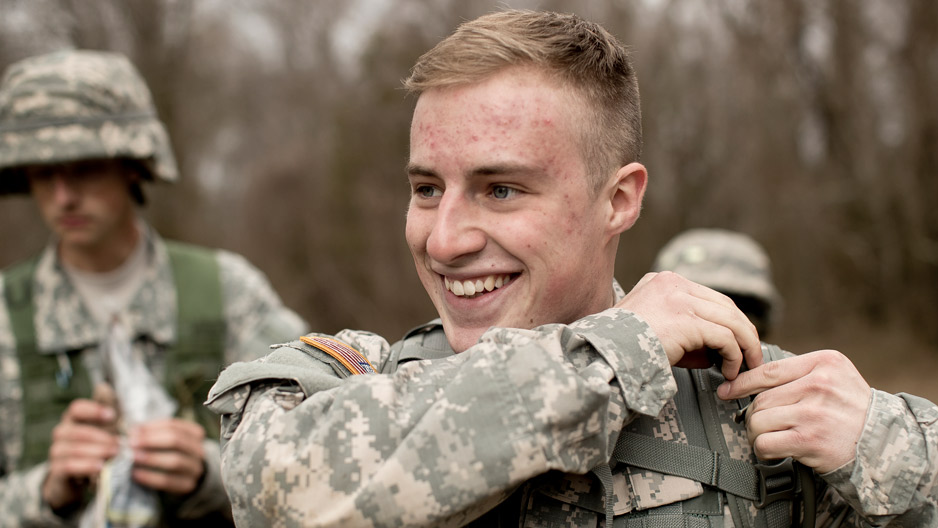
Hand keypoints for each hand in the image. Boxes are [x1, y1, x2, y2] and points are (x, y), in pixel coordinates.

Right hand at [41, 398, 119, 510]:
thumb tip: (103, 386)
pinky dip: (86, 466)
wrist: (76, 479)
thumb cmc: (94, 447)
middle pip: (78, 431)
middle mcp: (61, 433)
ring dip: (98, 451)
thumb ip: (106, 407)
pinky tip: (100, 467)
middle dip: (103, 437)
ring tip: (115, 454)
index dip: (93, 410)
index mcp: (73, 419)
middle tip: (121, 444)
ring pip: (75, 449)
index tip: (113, 416)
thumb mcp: (104, 427)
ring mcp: (57, 451)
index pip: (76, 408)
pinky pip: (69, 466)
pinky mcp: (56, 470)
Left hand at [129, 418, 205, 495]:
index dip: (152, 427)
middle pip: (176, 441)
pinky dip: (150, 477)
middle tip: (132, 443)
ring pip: (175, 461)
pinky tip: (136, 474)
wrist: (187, 475)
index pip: (173, 425)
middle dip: (151, 441)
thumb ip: (152, 433)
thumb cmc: (172, 452)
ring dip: (152, 458)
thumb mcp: (167, 439)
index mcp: (195, 434)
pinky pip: (168, 481)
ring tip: (134, 457)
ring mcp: (195, 468)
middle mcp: (198, 450)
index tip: (133, 431)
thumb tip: (134, 431)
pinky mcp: (187, 485)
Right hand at [616, 271, 762, 379]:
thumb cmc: (621, 350)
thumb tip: (717, 351)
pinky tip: (730, 372)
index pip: (709, 297)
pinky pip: (725, 337)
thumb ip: (682, 330)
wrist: (602, 356)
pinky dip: (735, 356)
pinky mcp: (687, 321)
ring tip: (745, 368)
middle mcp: (672, 284)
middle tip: (751, 358)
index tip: (738, 344)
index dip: (729, 321)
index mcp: (662, 282)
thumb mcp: (651, 329)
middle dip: (744, 333)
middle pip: (725, 306)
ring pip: (731, 320)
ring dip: (745, 347)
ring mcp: (680, 300)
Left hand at [717, 350, 871, 472]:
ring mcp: (813, 412)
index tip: (727, 389)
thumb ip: (800, 373)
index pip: (768, 370)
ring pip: (758, 420)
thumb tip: (751, 377)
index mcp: (823, 362)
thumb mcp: (835, 376)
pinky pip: (765, 442)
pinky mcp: (809, 439)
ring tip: (770, 437)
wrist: (883, 442)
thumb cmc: (853, 410)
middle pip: (761, 399)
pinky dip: (763, 449)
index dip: (741, 382)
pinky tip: (775, 449)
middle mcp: (818, 384)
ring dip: (757, 433)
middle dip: (753, 414)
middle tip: (761, 424)